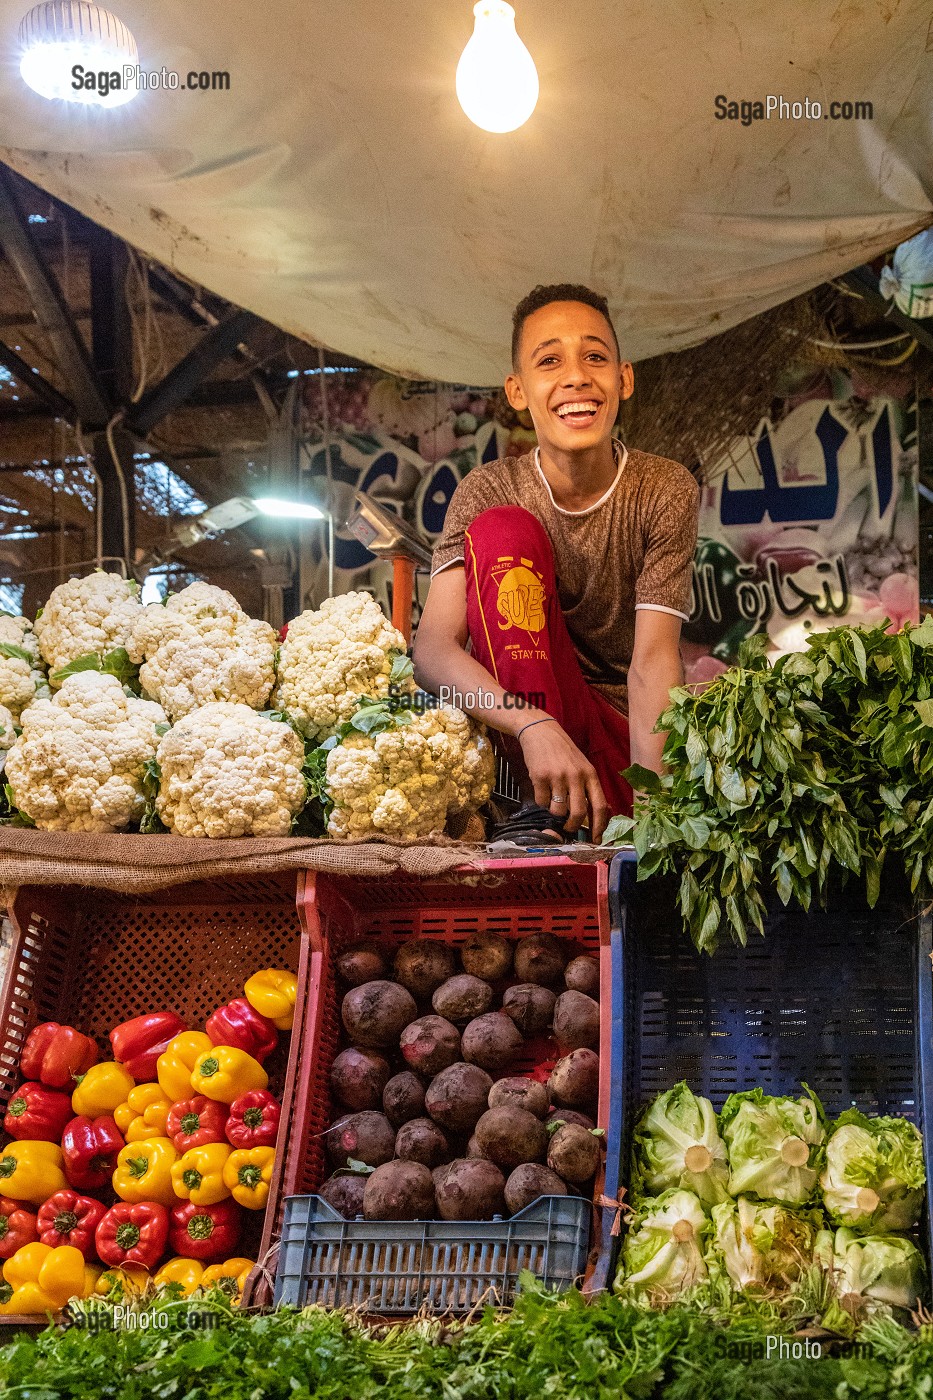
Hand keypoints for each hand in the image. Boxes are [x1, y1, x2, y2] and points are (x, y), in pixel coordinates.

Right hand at [518, 719, 610, 840]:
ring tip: (552, 799)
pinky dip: (541, 800)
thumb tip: (596, 815)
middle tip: (569, 828)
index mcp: (590, 774)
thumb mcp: (582, 766)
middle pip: (578, 812)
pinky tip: (542, 788)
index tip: (597, 839)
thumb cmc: (563, 752)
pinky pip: (541, 801)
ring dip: (554, 812)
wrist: (541, 731)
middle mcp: (576, 776)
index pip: (600, 805)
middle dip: (573, 826)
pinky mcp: (540, 777)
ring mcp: (557, 776)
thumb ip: (588, 787)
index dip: (600, 826)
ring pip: (558, 810)